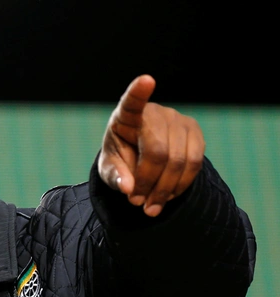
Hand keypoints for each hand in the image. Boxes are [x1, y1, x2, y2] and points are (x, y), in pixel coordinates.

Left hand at [97, 75, 204, 216]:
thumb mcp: (110, 170)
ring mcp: (178, 120)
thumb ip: (115, 177)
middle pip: (158, 152)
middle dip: (148, 183)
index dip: (138, 92)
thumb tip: (129, 188)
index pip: (132, 103)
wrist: (141, 158)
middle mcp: (155, 113)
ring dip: (165, 190)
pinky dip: (181, 185)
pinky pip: (195, 163)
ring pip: (180, 161)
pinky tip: (167, 196)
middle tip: (136, 204)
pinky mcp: (195, 132)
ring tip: (150, 207)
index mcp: (126, 117)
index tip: (145, 80)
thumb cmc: (120, 160)